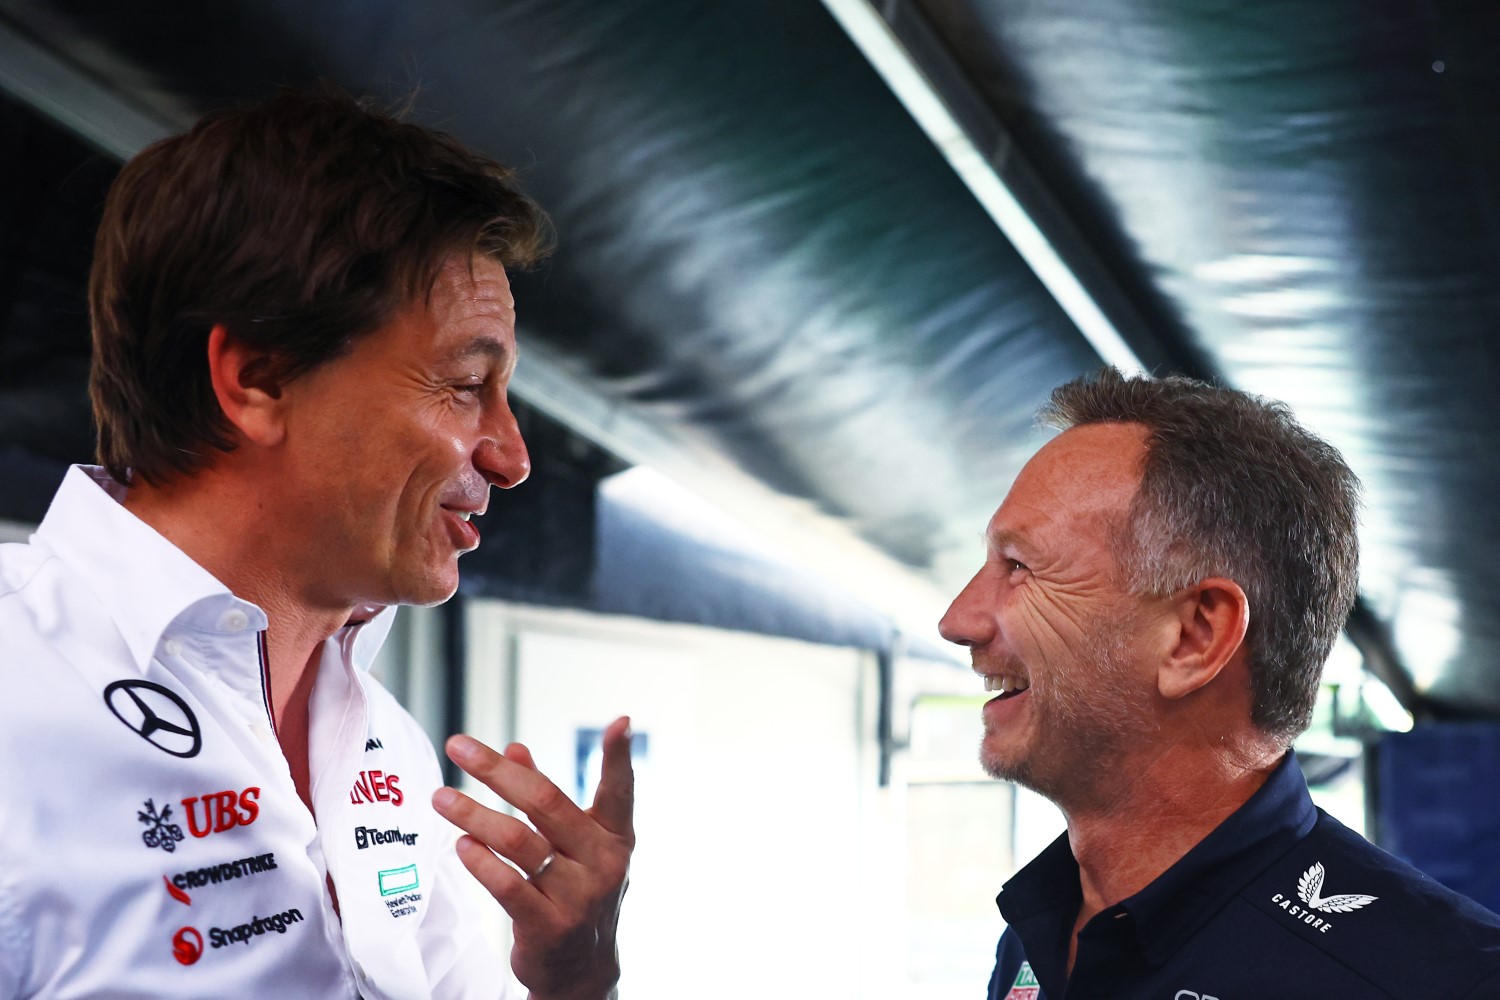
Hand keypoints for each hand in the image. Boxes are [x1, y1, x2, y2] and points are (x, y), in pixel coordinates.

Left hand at [433, 717, 634, 999]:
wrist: (583, 972)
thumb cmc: (577, 893)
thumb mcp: (576, 847)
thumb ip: (547, 798)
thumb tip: (515, 749)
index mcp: (614, 836)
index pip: (619, 790)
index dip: (619, 756)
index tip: (620, 723)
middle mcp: (602, 862)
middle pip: (545, 802)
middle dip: (497, 770)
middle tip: (460, 747)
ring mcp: (578, 896)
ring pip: (518, 841)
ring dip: (473, 814)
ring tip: (440, 798)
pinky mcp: (549, 925)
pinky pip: (507, 884)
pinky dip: (480, 861)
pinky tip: (460, 844)